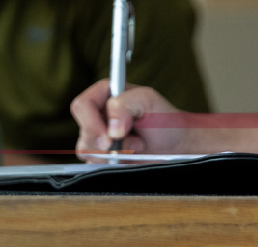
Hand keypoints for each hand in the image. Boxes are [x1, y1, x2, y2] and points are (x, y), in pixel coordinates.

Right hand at [70, 79, 190, 160]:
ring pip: (86, 149)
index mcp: (104, 94)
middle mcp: (98, 114)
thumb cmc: (163, 118)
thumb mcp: (148, 100)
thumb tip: (111, 129)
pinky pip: (94, 163)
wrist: (175, 145)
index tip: (110, 137)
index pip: (82, 105)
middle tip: (123, 145)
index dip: (91, 123)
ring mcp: (99, 136)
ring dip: (111, 154)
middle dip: (103, 142)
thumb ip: (125, 105)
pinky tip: (129, 156)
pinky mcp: (103, 155)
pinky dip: (112, 163)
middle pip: (83, 130)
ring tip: (135, 146)